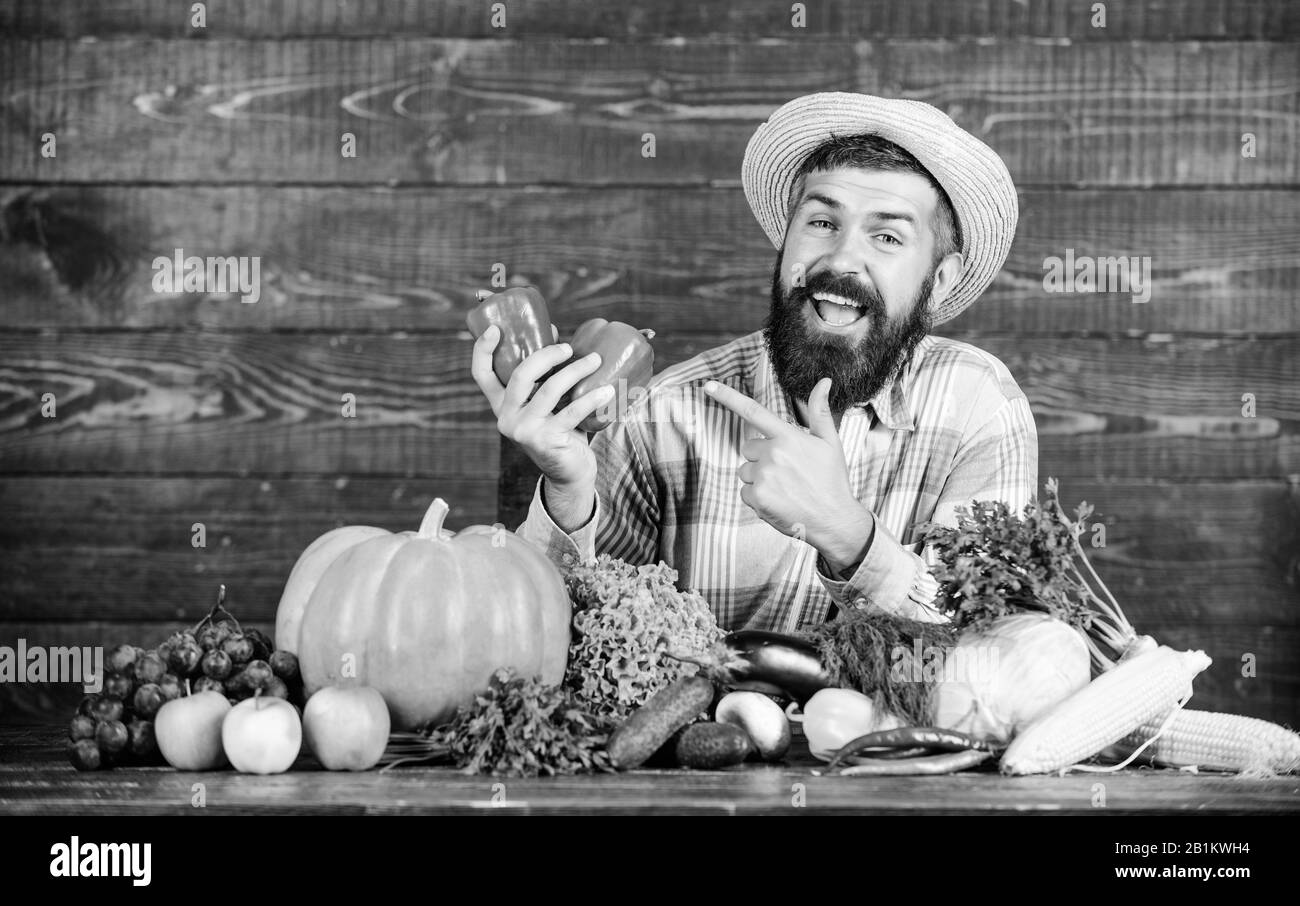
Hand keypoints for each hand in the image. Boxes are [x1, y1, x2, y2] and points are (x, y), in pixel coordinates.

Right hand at [470, 289, 613, 489]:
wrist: (569, 473)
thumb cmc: (560, 430)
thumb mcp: (546, 403)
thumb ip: (545, 375)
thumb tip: (553, 331)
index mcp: (501, 405)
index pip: (482, 375)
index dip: (483, 350)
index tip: (495, 329)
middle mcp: (507, 417)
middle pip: (521, 375)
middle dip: (546, 355)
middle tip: (569, 348)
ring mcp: (525, 430)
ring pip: (549, 390)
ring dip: (575, 371)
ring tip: (595, 361)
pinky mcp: (546, 440)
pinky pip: (572, 412)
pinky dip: (592, 398)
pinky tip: (607, 390)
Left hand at [704, 376, 873, 572]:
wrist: (834, 519)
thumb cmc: (832, 479)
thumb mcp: (830, 442)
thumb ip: (820, 411)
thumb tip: (824, 381)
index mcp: (788, 436)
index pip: (753, 411)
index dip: (727, 397)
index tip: (707, 386)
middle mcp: (773, 453)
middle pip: (748, 448)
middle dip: (761, 457)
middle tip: (787, 472)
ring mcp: (764, 476)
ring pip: (745, 471)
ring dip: (759, 478)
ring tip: (785, 488)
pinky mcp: (757, 497)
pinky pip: (745, 492)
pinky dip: (757, 498)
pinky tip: (779, 501)